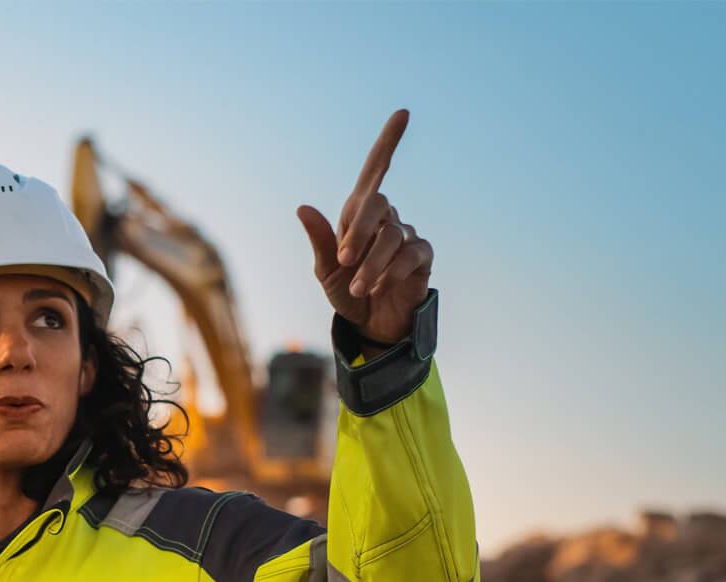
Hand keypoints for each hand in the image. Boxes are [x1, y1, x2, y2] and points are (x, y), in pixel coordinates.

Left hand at [297, 109, 433, 343]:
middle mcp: (386, 218)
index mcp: (359, 215)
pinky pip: (409, 256)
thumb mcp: (325, 270)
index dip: (388, 142)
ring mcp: (407, 236)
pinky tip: (378, 288)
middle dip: (356, 232)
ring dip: (369, 265)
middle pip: (376, 203)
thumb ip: (319, 240)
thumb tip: (302, 207)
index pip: (376, 171)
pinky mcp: (423, 257)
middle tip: (343, 260)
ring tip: (357, 287)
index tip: (403, 113)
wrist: (370, 325)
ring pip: (390, 236)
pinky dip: (389, 274)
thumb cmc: (345, 292)